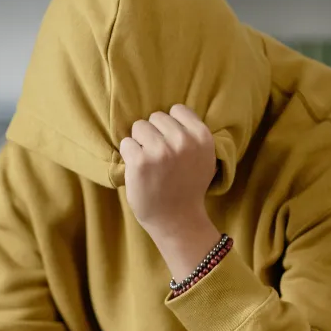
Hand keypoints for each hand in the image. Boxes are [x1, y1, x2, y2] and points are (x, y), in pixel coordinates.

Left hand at [120, 104, 222, 279]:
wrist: (176, 220)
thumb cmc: (187, 188)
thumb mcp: (204, 158)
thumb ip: (193, 136)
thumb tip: (172, 112)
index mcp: (202, 137)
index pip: (177, 110)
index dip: (170, 126)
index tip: (171, 144)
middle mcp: (183, 141)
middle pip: (155, 117)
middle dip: (154, 134)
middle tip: (159, 158)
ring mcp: (161, 150)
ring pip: (139, 127)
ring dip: (139, 143)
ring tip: (149, 163)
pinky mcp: (140, 161)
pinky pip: (125, 143)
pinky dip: (128, 155)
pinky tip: (139, 170)